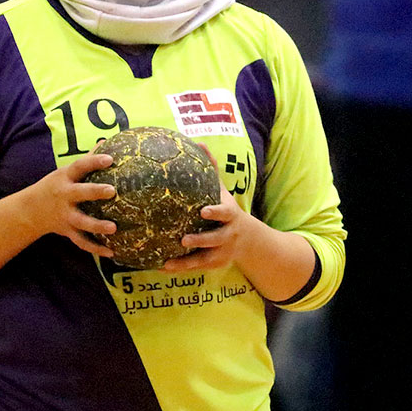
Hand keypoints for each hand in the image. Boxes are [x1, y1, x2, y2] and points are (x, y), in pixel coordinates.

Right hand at [24, 152, 117, 256]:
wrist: (30, 211)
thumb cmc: (55, 186)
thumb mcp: (65, 171)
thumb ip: (86, 160)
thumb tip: (105, 142)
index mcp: (64, 178)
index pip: (80, 166)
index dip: (94, 162)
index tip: (110, 159)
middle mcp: (64, 196)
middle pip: (80, 194)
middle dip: (96, 192)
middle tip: (113, 191)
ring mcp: (65, 215)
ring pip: (82, 222)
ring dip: (97, 226)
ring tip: (114, 228)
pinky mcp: (67, 231)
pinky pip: (82, 242)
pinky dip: (96, 249)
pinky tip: (113, 252)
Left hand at [161, 145, 256, 271]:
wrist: (249, 241)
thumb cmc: (229, 211)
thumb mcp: (223, 192)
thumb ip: (212, 169)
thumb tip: (199, 143)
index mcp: (230, 216)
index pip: (225, 213)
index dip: (215, 212)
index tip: (203, 211)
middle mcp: (228, 235)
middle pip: (216, 239)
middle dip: (201, 240)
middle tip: (183, 239)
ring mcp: (222, 252)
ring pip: (205, 259)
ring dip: (187, 261)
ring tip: (168, 261)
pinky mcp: (214, 265)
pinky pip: (196, 268)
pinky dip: (180, 268)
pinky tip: (162, 267)